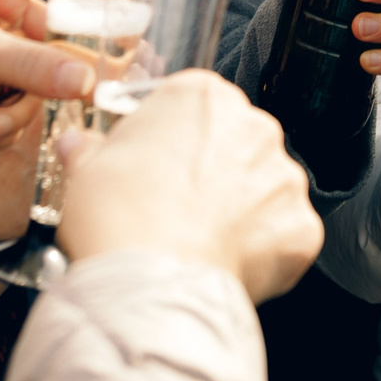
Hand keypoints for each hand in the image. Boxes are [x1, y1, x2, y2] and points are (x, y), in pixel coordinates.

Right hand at [57, 71, 322, 299]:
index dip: (172, 141)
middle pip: (236, 145)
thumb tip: (79, 146)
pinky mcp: (301, 228)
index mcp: (203, 97)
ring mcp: (284, 178)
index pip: (194, 108)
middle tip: (177, 209)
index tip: (158, 166)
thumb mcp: (86, 171)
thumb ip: (90, 150)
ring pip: (264, 192)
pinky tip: (225, 264)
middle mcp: (254, 127)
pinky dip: (262, 253)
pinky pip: (283, 237)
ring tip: (199, 242)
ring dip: (240, 213)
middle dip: (213, 175)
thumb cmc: (118, 219)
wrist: (152, 283)